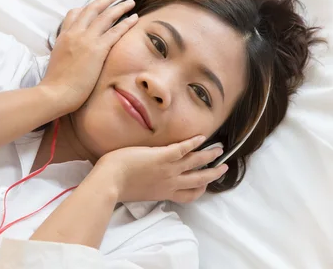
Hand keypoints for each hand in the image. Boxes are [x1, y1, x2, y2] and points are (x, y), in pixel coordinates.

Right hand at [39, 0, 137, 112]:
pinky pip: (115, 31)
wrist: (55, 93)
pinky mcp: (97, 49)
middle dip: (106, 0)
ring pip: (105, 16)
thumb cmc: (56, 84)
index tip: (97, 5)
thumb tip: (72, 53)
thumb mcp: (58, 60)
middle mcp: (74, 34)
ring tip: (130, 2)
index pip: (74, 14)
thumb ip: (66, 51)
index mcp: (63, 36)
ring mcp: (85, 40)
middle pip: (92, 9)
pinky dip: (126, 22)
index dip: (87, 7)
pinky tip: (135, 18)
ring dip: (120, 7)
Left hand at [94, 136, 228, 203]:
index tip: (205, 185)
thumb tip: (152, 184)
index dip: (200, 190)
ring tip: (219, 149)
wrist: (109, 183)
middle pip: (199, 180)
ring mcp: (168, 169)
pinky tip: (201, 136)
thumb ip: (150, 188)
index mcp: (165, 193)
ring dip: (209, 156)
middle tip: (223, 168)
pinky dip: (194, 142)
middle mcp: (170, 183)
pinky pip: (183, 148)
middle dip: (213, 174)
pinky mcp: (162, 156)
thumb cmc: (118, 188)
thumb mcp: (139, 193)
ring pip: (196, 162)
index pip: (189, 195)